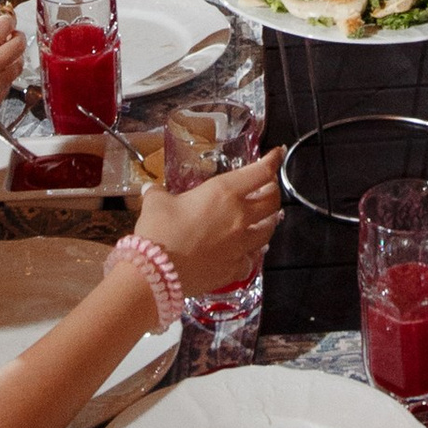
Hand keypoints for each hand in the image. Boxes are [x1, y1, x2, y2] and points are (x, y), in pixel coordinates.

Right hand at [0, 6, 22, 158]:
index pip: (4, 26)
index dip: (6, 20)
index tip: (4, 20)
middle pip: (19, 45)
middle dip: (16, 37)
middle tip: (9, 36)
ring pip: (18, 66)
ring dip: (14, 58)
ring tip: (2, 56)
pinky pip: (9, 84)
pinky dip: (5, 76)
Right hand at [139, 150, 283, 297]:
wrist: (156, 273)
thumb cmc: (159, 230)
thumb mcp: (156, 202)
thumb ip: (157, 194)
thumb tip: (150, 190)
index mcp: (224, 193)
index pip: (260, 173)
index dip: (272, 161)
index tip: (277, 154)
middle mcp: (239, 217)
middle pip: (272, 202)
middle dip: (273, 192)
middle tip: (267, 188)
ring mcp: (240, 245)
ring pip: (268, 231)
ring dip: (269, 221)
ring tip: (265, 218)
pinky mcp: (235, 268)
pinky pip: (252, 259)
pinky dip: (252, 253)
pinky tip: (247, 252)